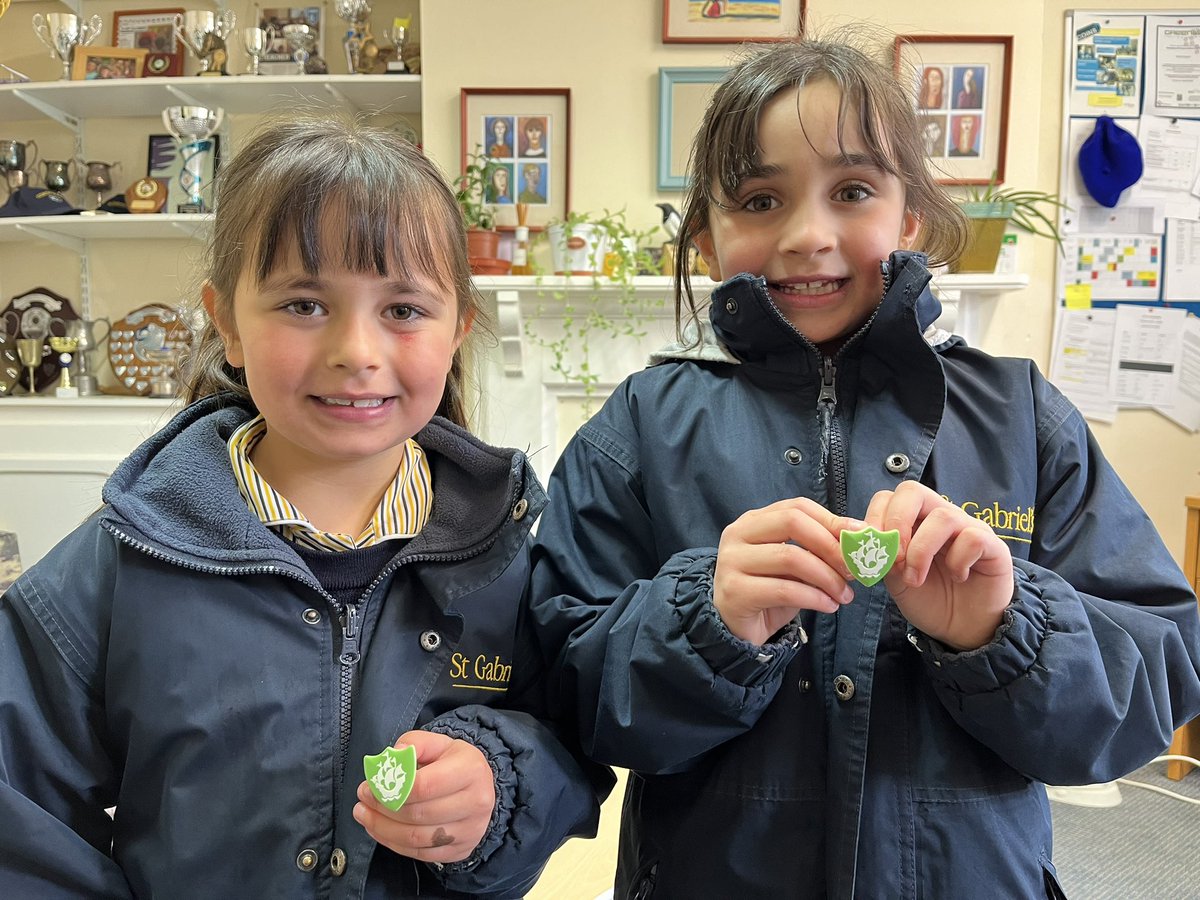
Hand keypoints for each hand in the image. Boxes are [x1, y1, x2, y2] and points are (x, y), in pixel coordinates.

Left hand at [354, 730, 494, 864]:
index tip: (368, 786)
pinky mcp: (461, 850)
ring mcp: (470, 830)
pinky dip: (394, 844)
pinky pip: (420, 853)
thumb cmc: (453, 762)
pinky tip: (381, 830)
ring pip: (416, 838)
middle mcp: (476, 802)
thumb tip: (393, 757)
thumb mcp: (437, 743)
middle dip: (383, 810)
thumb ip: (413, 744)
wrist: (482, 787)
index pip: (424, 785)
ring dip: (383, 829)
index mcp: (471, 770)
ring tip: (365, 816)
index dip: (391, 789)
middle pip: (418, 814)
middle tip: (362, 801)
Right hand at [713, 497, 856, 644]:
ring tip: (844, 594)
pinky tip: (829, 606)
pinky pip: (784, 590)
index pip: (796, 507)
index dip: (831, 520)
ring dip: (827, 577)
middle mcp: (738, 534)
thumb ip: (815, 549)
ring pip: (791, 557)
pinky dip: (815, 598)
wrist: (736, 629)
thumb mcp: (794, 566)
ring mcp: (732, 561)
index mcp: (753, 521)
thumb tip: (857, 539)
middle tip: (854, 568)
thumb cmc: (768, 592)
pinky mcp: (735, 591)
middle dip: (830, 545)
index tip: (860, 537)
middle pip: (792, 523)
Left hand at [867, 481, 1014, 650]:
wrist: (963, 629)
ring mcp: (968, 528)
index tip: (871, 553)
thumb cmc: (928, 598)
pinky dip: (958, 560)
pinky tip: (957, 577)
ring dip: (921, 550)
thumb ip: (880, 555)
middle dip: (895, 523)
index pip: (888, 497)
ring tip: (915, 579)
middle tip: (893, 558)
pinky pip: (973, 538)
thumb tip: (859, 537)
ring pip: (943, 516)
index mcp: (913, 520)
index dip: (874, 520)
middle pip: (913, 491)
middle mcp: (940, 516)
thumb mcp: (894, 578)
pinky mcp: (993, 545)